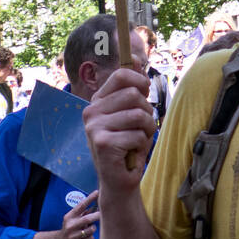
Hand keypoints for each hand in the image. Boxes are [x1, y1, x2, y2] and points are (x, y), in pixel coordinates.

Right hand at [57, 190, 99, 238]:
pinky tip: (86, 238)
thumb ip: (83, 213)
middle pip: (87, 219)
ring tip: (89, 229)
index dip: (90, 198)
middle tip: (103, 214)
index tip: (97, 192)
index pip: (80, 206)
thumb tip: (97, 204)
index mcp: (69, 217)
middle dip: (97, 216)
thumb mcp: (72, 219)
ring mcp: (72, 237)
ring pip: (91, 230)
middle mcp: (70, 226)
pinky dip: (91, 237)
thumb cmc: (70, 229)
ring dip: (93, 228)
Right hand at [83, 67, 154, 195]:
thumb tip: (136, 58)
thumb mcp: (132, 112)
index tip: (144, 94)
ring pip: (139, 114)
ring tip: (137, 141)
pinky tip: (130, 153)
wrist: (119, 180)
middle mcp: (91, 111)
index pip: (121, 74)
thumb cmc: (128, 144)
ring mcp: (94, 127)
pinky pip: (137, 134)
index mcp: (97, 101)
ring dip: (147, 130)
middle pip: (134, 94)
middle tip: (140, 127)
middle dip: (146, 112)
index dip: (140, 81)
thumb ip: (134, 87)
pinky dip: (141, 145)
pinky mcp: (102, 143)